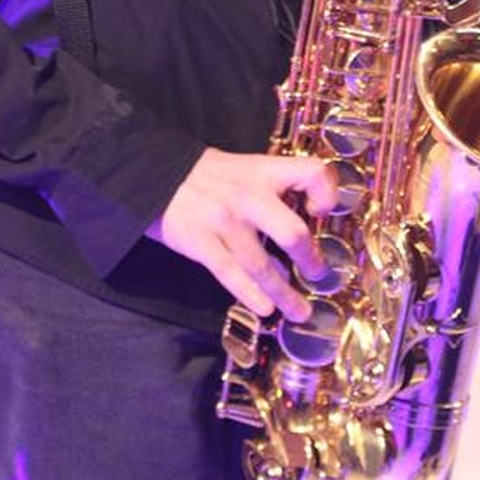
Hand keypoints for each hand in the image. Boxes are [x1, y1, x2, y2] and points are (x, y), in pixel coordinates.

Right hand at [145, 147, 336, 319]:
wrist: (153, 173)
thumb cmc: (207, 175)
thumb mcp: (245, 168)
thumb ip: (272, 188)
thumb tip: (305, 221)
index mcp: (263, 171)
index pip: (311, 173)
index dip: (326, 193)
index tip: (322, 213)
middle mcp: (248, 196)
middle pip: (292, 233)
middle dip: (309, 261)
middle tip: (317, 275)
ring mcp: (223, 221)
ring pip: (262, 266)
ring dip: (284, 294)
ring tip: (298, 311)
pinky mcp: (201, 242)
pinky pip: (232, 275)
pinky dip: (251, 295)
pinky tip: (265, 308)